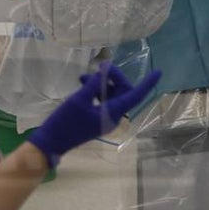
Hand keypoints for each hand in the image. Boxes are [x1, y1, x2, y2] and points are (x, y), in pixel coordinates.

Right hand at [27, 64, 160, 166]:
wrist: (50, 142)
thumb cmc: (65, 122)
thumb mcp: (79, 99)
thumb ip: (93, 85)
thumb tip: (103, 72)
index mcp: (113, 113)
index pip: (135, 96)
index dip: (147, 84)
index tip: (158, 72)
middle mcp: (113, 116)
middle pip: (123, 91)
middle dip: (113, 77)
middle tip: (101, 66)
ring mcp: (104, 118)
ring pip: (111, 94)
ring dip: (101, 83)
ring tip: (82, 77)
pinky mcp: (96, 118)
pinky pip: (102, 100)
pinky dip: (95, 90)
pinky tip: (82, 83)